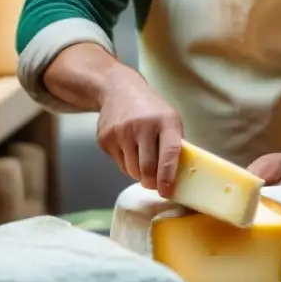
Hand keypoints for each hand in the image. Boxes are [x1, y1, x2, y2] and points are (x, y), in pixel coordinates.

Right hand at [96, 73, 182, 197]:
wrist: (118, 89)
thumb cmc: (151, 110)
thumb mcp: (169, 119)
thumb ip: (173, 144)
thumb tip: (175, 178)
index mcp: (165, 121)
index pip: (169, 153)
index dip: (168, 176)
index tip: (167, 192)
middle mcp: (142, 126)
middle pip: (147, 169)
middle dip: (152, 183)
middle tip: (155, 185)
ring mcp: (121, 132)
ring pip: (131, 171)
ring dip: (139, 174)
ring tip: (142, 160)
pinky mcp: (105, 139)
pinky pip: (119, 164)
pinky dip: (126, 164)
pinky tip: (128, 148)